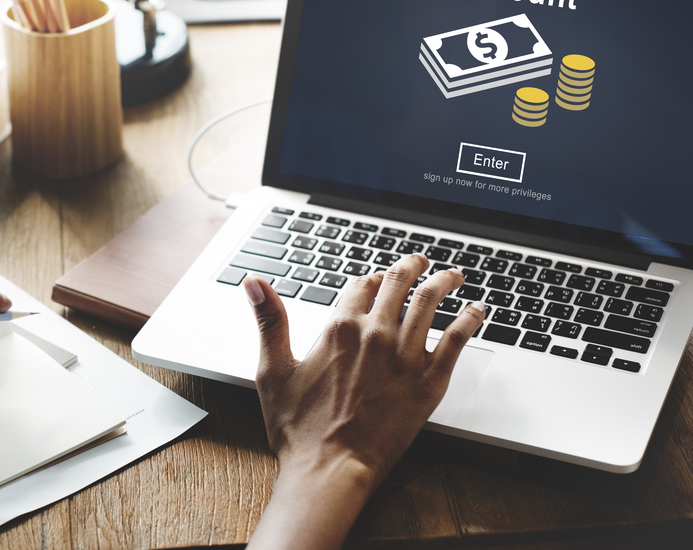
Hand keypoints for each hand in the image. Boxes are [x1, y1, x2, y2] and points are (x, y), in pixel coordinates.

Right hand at [244, 253, 485, 549]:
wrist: (330, 469)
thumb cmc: (298, 429)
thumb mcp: (273, 370)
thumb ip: (269, 320)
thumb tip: (254, 282)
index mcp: (339, 328)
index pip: (361, 284)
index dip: (370, 278)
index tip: (377, 278)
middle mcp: (374, 334)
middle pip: (398, 284)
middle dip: (411, 266)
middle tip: (420, 262)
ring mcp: (405, 357)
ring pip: (430, 302)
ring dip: (444, 281)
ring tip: (453, 275)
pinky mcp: (429, 381)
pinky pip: (457, 339)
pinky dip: (470, 319)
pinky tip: (478, 310)